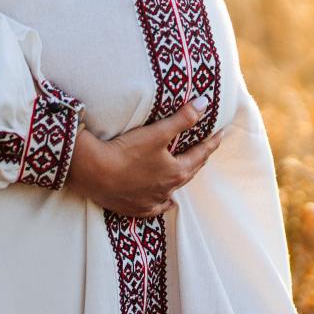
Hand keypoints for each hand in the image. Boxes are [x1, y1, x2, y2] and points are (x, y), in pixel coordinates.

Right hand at [64, 96, 224, 217]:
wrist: (93, 173)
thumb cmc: (126, 151)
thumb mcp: (157, 132)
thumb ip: (183, 119)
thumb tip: (204, 104)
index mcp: (177, 172)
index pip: (201, 154)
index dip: (212, 142)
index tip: (221, 133)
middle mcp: (168, 190)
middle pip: (189, 171)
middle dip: (199, 158)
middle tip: (206, 148)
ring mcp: (151, 201)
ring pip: (173, 190)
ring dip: (181, 179)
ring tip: (187, 172)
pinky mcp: (135, 208)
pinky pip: (155, 208)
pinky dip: (163, 204)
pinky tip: (167, 203)